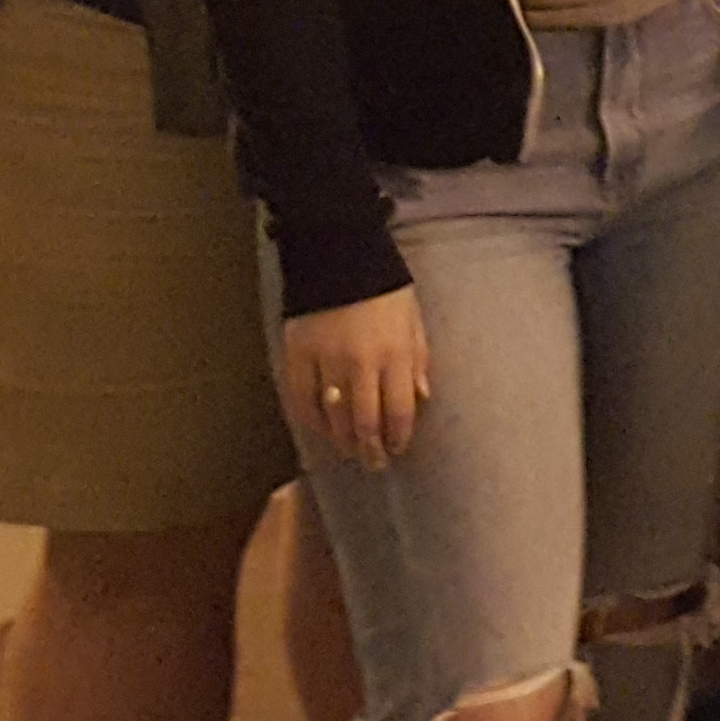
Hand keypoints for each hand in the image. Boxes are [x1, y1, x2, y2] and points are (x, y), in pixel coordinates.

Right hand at [282, 289, 431, 468]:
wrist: (338, 255)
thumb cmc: (384, 288)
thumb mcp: (413, 320)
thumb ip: (418, 360)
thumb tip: (423, 398)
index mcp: (395, 354)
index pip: (398, 411)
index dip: (397, 437)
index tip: (397, 450)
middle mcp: (361, 364)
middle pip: (365, 421)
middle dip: (371, 448)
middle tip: (374, 464)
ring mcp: (325, 362)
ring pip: (333, 418)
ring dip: (343, 441)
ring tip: (350, 452)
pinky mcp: (296, 357)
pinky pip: (301, 400)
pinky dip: (311, 422)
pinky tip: (320, 432)